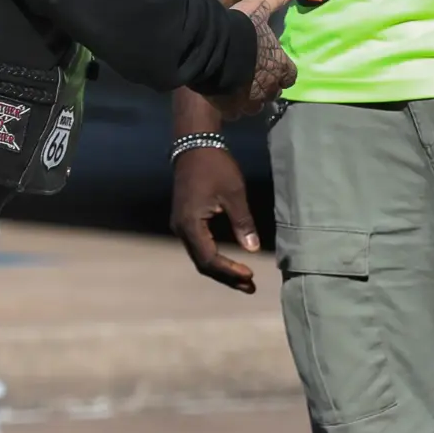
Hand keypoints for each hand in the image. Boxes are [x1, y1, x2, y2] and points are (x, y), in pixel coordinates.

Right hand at [172, 142, 262, 292]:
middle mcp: (181, 230)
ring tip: (244, 281)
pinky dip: (215, 258)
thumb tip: (252, 249)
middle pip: (202, 264)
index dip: (230, 271)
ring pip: (200, 257)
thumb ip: (243, 223)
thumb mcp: (234, 193)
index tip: (250, 275)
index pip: (209, 259)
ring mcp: (181, 226)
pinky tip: (230, 263)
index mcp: (190, 225)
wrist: (194, 145)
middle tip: (250, 287)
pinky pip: (199, 247)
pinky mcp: (185, 221)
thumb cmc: (215, 166)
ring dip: (221, 270)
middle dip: (227, 277)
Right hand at [210, 0, 296, 119]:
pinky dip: (230, 107)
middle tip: (253, 77)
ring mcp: (250, 100)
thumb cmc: (241, 29)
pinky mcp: (231, 108)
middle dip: (265, 87)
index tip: (274, 67)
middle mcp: (269, 87)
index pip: (290, 76)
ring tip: (237, 89)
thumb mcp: (259, 8)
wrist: (214, 48)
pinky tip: (222, 98)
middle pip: (273, 93)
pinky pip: (234, 113)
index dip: (282, 72)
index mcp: (280, 66)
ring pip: (255, 106)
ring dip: (249, 99)